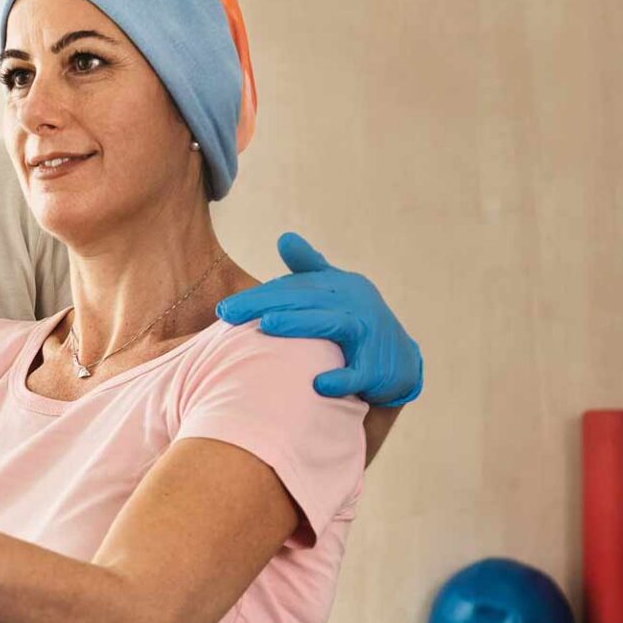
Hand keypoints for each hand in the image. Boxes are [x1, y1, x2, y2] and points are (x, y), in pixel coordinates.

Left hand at [216, 231, 423, 406]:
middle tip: (228, 314)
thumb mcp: (336, 291)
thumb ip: (309, 267)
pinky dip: (342, 377)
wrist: (399, 359)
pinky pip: (359, 372)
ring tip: (266, 327)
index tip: (223, 309)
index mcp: (338, 286)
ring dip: (299, 324)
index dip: (258, 297)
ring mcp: (369, 333)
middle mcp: (354, 303)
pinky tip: (319, 385)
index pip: (292, 289)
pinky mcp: (377, 366)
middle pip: (304, 300)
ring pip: (331, 324)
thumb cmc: (356, 321)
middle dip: (264, 305)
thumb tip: (284, 237)